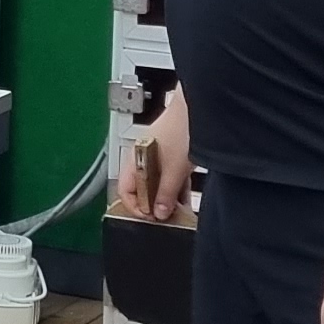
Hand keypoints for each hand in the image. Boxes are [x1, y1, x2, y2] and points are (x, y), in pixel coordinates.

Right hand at [114, 92, 192, 221]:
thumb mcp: (174, 170)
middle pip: (140, 188)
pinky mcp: (171, 151)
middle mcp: (142, 156)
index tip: (149, 217)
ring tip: (176, 208)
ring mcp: (156, 153)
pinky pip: (168, 175)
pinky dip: (174, 187)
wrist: (200, 106)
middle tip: (163, 215)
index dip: (135, 207)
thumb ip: (166, 194)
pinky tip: (184, 195)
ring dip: (164, 196)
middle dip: (151, 204)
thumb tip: (159, 212)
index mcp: (134, 159)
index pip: (123, 191)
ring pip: (155, 182)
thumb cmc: (182, 127)